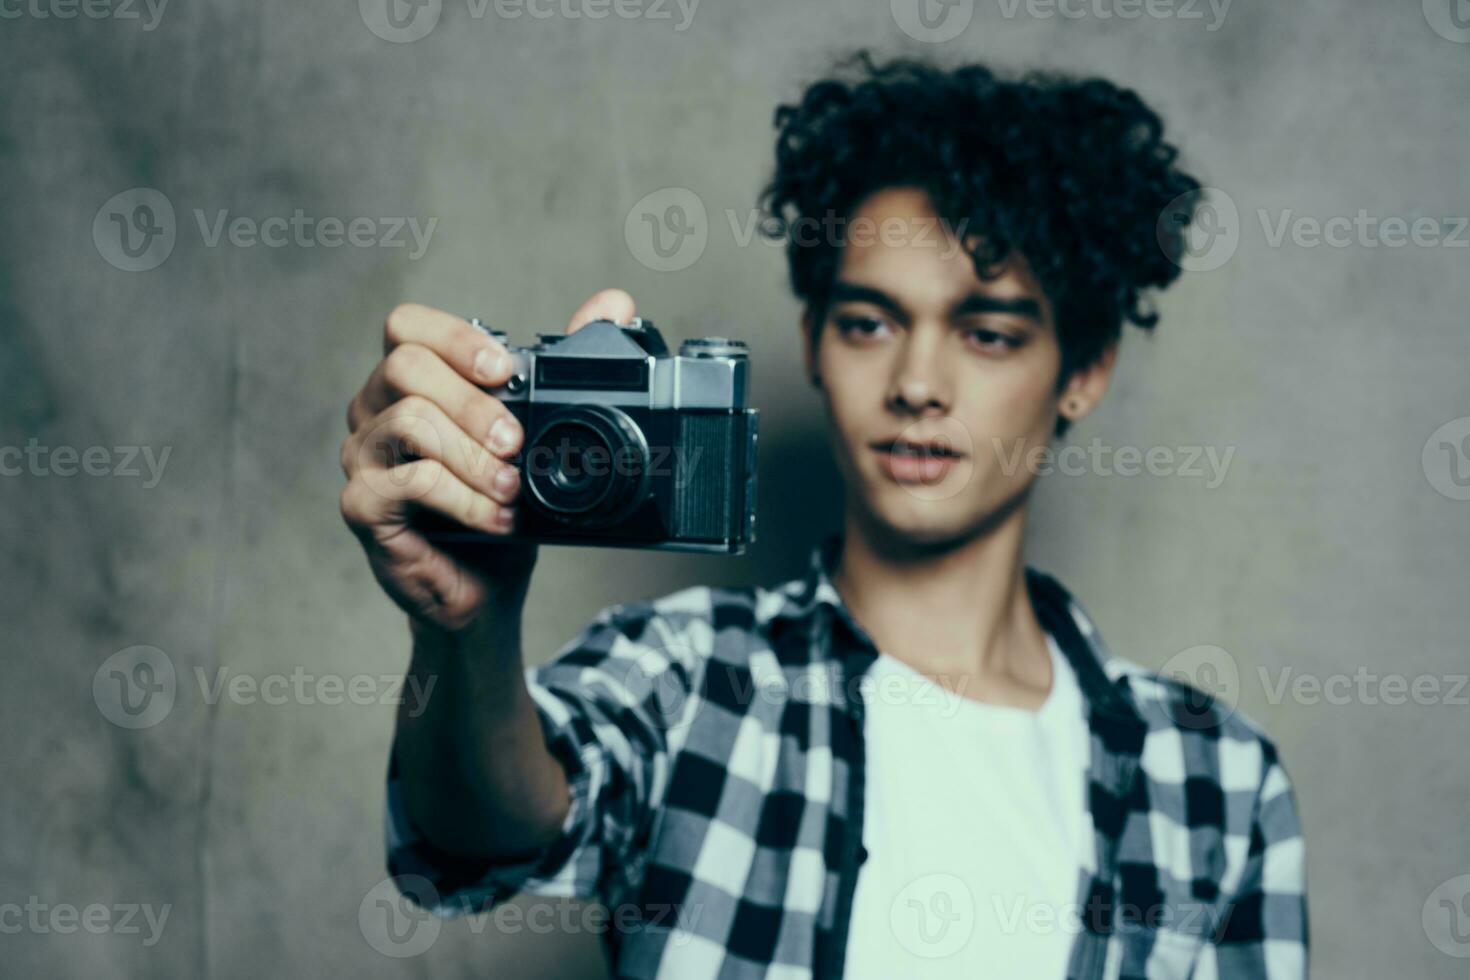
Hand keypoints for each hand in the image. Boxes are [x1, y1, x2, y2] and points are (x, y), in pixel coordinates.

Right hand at [340, 289, 636, 632]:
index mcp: (411, 383)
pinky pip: (410, 481)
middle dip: (475, 404)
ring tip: (511, 488)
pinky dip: (465, 499)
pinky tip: (495, 518)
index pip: (407, 326)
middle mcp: (376, 410)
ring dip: (474, 457)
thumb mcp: (539, 434)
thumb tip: (613, 303)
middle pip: (406, 366)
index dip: (455, 337)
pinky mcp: (363, 505)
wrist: (485, 589)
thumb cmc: (501, 507)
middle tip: (517, 443)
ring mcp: (363, 457)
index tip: (505, 370)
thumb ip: (564, 364)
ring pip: (409, 421)